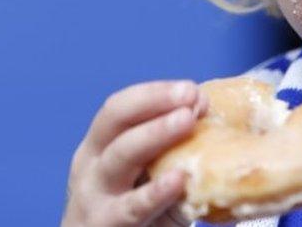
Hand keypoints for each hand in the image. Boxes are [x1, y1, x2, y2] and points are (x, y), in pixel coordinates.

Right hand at [61, 80, 208, 226]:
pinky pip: (132, 206)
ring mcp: (94, 196)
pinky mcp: (107, 224)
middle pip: (116, 120)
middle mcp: (91, 165)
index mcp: (99, 146)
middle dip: (154, 102)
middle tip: (190, 96)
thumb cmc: (133, 212)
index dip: (154, 93)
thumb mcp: (146, 174)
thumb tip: (211, 113)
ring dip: (155, 133)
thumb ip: (169, 147)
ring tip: (186, 120)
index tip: (189, 89)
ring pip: (119, 156)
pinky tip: (178, 179)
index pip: (120, 107)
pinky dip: (156, 192)